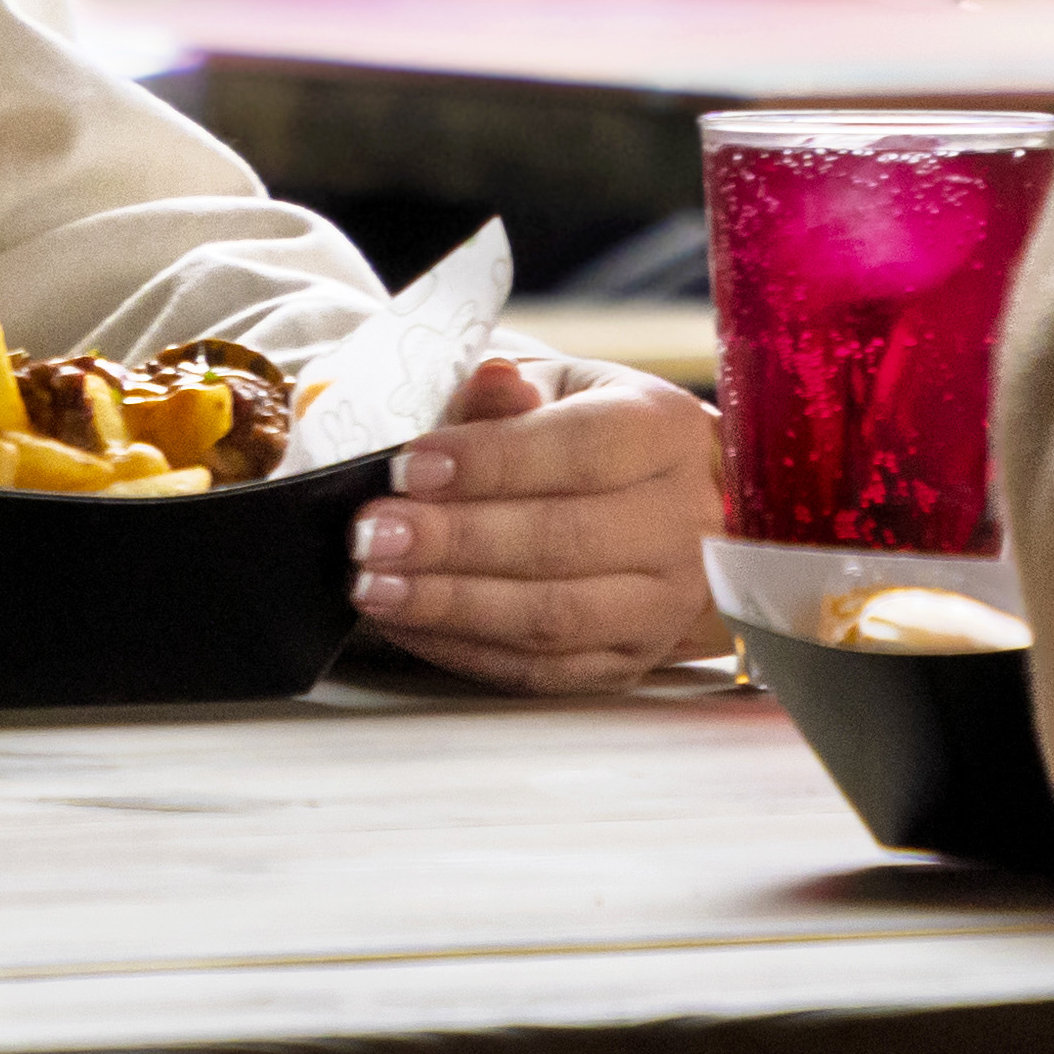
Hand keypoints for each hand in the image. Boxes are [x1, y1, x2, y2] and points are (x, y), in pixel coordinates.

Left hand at [354, 352, 715, 693]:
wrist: (670, 508)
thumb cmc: (594, 434)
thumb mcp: (559, 387)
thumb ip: (514, 390)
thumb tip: (490, 383)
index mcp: (666, 432)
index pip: (582, 449)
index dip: (491, 461)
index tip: (408, 468)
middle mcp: (681, 523)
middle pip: (564, 540)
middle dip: (454, 541)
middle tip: (371, 535)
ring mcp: (662, 603)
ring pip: (552, 616)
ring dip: (450, 605)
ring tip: (372, 586)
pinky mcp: (629, 663)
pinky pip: (540, 670)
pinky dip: (462, 649)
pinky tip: (404, 622)